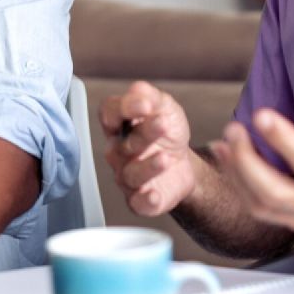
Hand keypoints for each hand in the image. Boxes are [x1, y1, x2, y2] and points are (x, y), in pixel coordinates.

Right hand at [98, 81, 195, 215]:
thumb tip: (138, 90)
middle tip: (163, 125)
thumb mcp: (165, 107)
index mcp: (119, 126)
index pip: (109, 114)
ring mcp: (127, 177)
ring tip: (165, 158)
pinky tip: (154, 194)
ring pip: (131, 174)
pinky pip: (138, 203)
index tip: (145, 106)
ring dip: (148, 166)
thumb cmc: (167, 134)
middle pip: (123, 144)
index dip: (123, 109)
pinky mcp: (140, 200)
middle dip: (144, 134)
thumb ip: (151, 96)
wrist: (185, 164)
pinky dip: (146, 200)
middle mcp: (118, 152)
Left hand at [210, 75, 293, 242]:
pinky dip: (239, 186)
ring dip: (238, 174)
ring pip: (264, 205)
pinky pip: (262, 210)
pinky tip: (227, 157)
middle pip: (278, 194)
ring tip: (225, 140)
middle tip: (233, 129)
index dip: (286, 142)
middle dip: (248, 163)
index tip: (262, 114)